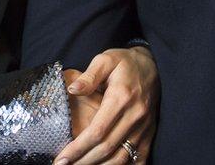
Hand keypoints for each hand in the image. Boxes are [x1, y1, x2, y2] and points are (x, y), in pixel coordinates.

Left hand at [55, 46, 158, 164]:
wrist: (153, 65)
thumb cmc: (124, 62)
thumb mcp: (106, 60)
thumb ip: (89, 76)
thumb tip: (72, 89)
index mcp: (121, 97)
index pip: (97, 131)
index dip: (78, 148)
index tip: (61, 158)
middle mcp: (134, 115)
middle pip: (107, 148)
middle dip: (83, 161)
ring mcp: (144, 126)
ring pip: (121, 157)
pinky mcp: (149, 132)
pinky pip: (138, 158)